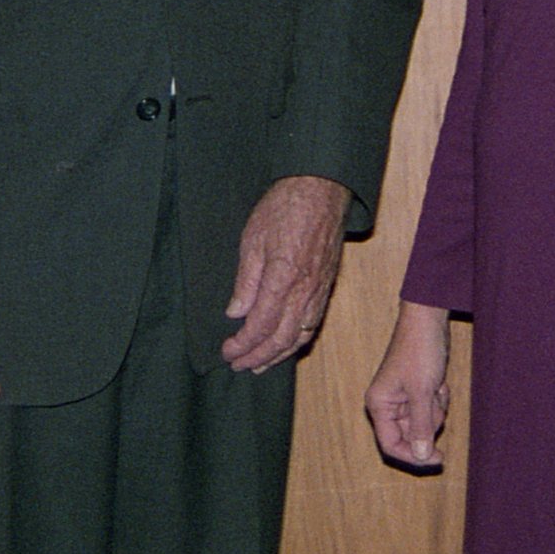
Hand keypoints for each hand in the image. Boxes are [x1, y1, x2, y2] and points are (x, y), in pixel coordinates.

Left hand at [221, 175, 350, 370]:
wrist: (321, 189)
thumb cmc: (285, 208)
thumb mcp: (253, 240)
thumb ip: (246, 281)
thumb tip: (236, 313)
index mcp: (283, 279)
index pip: (261, 326)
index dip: (243, 344)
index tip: (227, 352)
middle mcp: (305, 291)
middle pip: (282, 339)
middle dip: (258, 357)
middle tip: (239, 365)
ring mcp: (319, 290)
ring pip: (301, 335)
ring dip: (279, 355)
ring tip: (260, 365)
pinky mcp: (327, 286)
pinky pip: (313, 323)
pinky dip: (298, 340)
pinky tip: (287, 344)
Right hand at [365, 302, 451, 467]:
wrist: (428, 321)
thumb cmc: (419, 350)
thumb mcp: (422, 392)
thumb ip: (421, 426)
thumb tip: (421, 456)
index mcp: (379, 404)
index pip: (390, 444)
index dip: (413, 456)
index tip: (438, 459)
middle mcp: (387, 404)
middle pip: (409, 435)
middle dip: (428, 423)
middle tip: (436, 404)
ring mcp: (402, 398)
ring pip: (422, 423)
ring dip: (435, 410)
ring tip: (436, 388)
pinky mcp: (416, 391)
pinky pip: (429, 409)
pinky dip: (438, 400)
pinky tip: (439, 383)